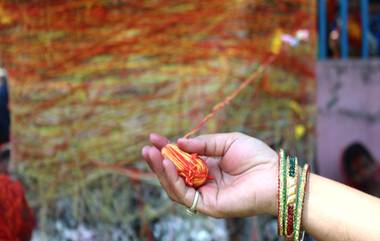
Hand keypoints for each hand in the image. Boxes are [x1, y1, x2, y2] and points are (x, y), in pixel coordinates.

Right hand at [141, 132, 277, 217]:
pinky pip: (184, 194)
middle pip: (174, 174)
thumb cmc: (255, 157)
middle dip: (159, 161)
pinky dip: (172, 180)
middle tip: (146, 148)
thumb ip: (203, 143)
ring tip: (152, 154)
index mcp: (208, 166)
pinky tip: (167, 164)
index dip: (167, 148)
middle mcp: (204, 181)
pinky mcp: (207, 206)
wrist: (274, 175)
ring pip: (174, 186)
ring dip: (161, 170)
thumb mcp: (226, 142)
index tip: (153, 137)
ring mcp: (204, 194)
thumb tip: (179, 142)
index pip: (181, 159)